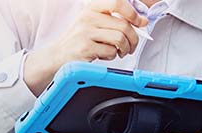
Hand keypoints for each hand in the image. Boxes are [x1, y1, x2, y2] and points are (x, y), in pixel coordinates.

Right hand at [23, 0, 147, 94]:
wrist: (58, 55)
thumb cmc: (80, 40)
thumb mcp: (95, 23)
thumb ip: (116, 20)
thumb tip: (143, 20)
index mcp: (92, 8)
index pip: (117, 2)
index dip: (133, 13)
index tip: (140, 22)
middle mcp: (88, 17)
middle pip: (124, 25)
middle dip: (133, 39)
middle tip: (130, 47)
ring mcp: (85, 32)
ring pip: (120, 39)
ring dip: (124, 49)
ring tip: (118, 52)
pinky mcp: (85, 47)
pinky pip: (111, 52)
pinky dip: (112, 57)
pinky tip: (104, 56)